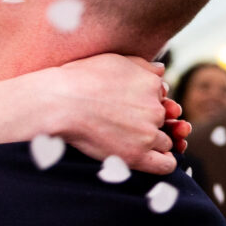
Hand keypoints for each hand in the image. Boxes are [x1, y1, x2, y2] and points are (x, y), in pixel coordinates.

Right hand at [47, 55, 175, 174]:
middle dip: (150, 122)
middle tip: (122, 123)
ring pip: (165, 141)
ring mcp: (148, 133)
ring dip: (153, 142)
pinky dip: (163, 162)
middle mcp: (155, 108)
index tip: (128, 108)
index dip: (146, 103)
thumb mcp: (113, 61)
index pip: (161, 97)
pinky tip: (148, 158)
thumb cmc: (79, 79)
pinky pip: (166, 164)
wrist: (60, 103)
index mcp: (151, 84)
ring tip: (126, 139)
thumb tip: (162, 71)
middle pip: (163, 119)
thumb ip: (141, 65)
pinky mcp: (137, 155)